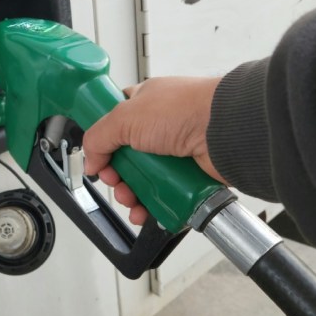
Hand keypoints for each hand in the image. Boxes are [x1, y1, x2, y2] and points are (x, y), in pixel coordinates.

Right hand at [82, 76, 225, 224]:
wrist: (226, 131)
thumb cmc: (187, 109)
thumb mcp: (126, 117)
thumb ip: (98, 137)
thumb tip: (90, 160)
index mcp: (144, 103)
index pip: (114, 122)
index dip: (103, 142)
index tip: (97, 157)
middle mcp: (160, 127)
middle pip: (126, 157)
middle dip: (116, 174)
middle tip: (114, 180)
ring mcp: (175, 152)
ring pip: (143, 180)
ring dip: (131, 193)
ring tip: (130, 198)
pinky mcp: (188, 175)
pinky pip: (163, 195)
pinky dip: (151, 206)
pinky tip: (143, 211)